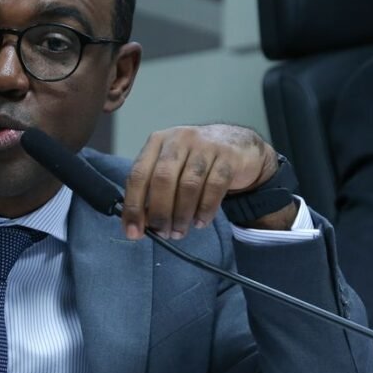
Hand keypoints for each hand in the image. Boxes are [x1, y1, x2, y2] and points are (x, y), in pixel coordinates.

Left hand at [122, 124, 284, 239]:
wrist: (239, 144)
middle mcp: (179, 139)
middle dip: (159, 213)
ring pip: (188, 185)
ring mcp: (205, 145)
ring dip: (181, 215)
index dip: (133, 206)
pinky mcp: (228, 156)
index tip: (134, 232)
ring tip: (179, 231)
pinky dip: (205, 210)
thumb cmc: (196, 161)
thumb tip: (139, 225)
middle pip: (162, 179)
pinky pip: (214, 187)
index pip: (138, 175)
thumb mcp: (171, 167)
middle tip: (162, 233)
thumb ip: (153, 190)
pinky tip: (200, 222)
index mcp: (157, 142)